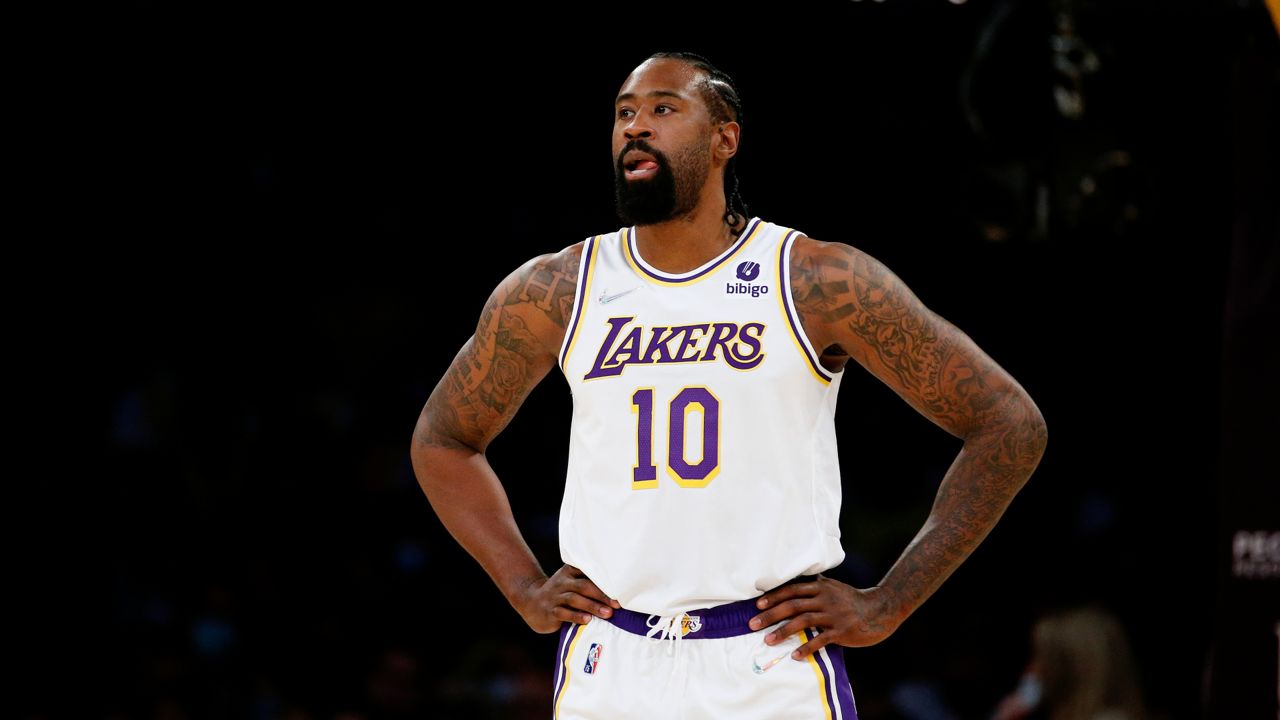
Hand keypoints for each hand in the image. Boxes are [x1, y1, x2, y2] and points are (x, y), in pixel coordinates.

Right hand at [512, 564, 621, 633]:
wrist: (531, 602)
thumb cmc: (560, 593)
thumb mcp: (571, 583)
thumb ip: (588, 583)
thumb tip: (617, 594)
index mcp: (570, 572)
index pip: (588, 573)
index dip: (604, 580)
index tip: (620, 587)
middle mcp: (562, 582)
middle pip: (584, 586)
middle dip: (602, 595)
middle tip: (617, 604)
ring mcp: (555, 596)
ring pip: (575, 599)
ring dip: (592, 606)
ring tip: (608, 614)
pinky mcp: (550, 611)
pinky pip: (563, 612)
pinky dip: (576, 616)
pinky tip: (587, 620)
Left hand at [747, 575, 900, 659]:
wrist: (880, 610)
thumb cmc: (852, 600)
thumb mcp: (833, 588)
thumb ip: (815, 586)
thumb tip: (794, 583)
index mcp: (821, 587)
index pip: (792, 590)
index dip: (774, 597)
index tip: (757, 605)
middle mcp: (825, 599)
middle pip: (793, 605)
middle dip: (771, 615)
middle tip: (753, 624)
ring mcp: (834, 615)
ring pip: (803, 621)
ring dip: (783, 631)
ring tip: (768, 641)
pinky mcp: (842, 631)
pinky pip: (821, 640)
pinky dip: (806, 647)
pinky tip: (795, 656)